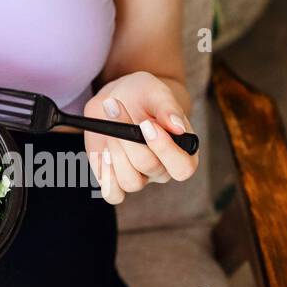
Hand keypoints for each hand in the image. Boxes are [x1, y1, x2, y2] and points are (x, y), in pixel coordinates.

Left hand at [84, 71, 197, 204]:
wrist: (116, 99)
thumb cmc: (142, 95)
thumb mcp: (155, 92)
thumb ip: (168, 107)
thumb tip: (178, 127)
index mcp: (182, 150)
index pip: (183, 167)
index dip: (166, 150)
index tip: (147, 124)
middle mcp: (163, 169)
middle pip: (151, 168)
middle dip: (130, 141)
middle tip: (115, 110)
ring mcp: (140, 177)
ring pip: (131, 182)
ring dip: (116, 153)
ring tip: (109, 130)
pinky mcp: (116, 181)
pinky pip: (113, 194)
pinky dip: (106, 176)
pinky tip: (103, 153)